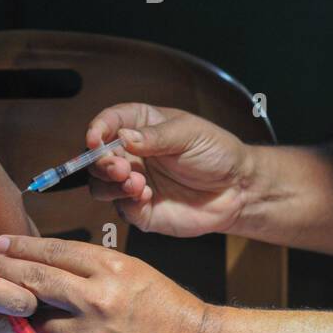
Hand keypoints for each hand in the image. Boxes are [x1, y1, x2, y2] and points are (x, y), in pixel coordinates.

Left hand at [0, 235, 208, 332]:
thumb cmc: (165, 305)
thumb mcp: (133, 270)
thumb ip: (92, 268)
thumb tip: (49, 263)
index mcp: (112, 269)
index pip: (54, 252)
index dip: (22, 246)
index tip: (2, 243)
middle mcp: (97, 301)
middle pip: (37, 281)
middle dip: (6, 269)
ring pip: (40, 321)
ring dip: (25, 311)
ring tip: (13, 302)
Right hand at [85, 103, 252, 236]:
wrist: (237, 189)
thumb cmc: (216, 152)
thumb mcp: (189, 134)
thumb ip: (155, 136)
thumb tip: (122, 136)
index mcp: (140, 126)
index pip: (108, 122)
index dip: (97, 129)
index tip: (95, 139)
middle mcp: (131, 154)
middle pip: (96, 157)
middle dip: (101, 162)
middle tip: (120, 167)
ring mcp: (133, 182)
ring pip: (100, 184)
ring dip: (109, 184)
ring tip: (135, 183)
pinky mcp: (141, 209)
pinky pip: (121, 207)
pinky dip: (127, 202)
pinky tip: (146, 195)